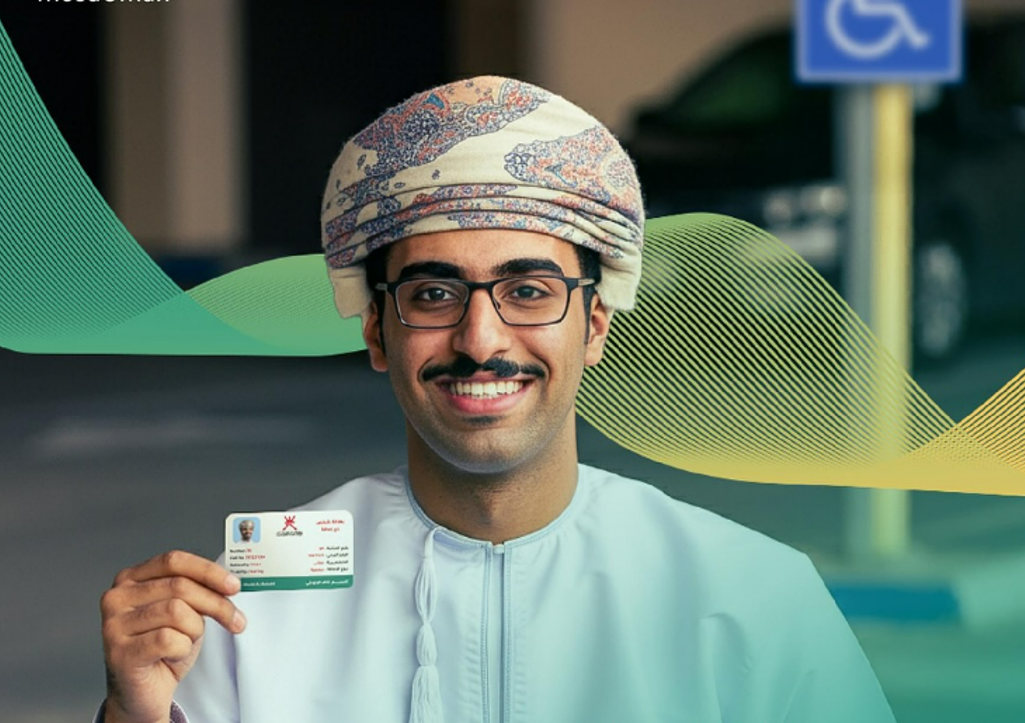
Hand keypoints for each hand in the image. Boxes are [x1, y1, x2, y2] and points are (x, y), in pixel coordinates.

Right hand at [100, 550, 245, 722]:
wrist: (144, 692)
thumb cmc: (164, 649)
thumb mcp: (185, 611)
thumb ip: (198, 591)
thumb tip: (229, 582)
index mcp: (132, 578)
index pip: (174, 561)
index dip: (208, 571)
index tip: (234, 585)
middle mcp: (117, 596)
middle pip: (180, 586)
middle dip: (216, 604)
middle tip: (235, 620)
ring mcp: (114, 624)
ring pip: (176, 612)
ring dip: (195, 630)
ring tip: (187, 642)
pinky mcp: (119, 651)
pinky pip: (167, 639)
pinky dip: (182, 648)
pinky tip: (173, 655)